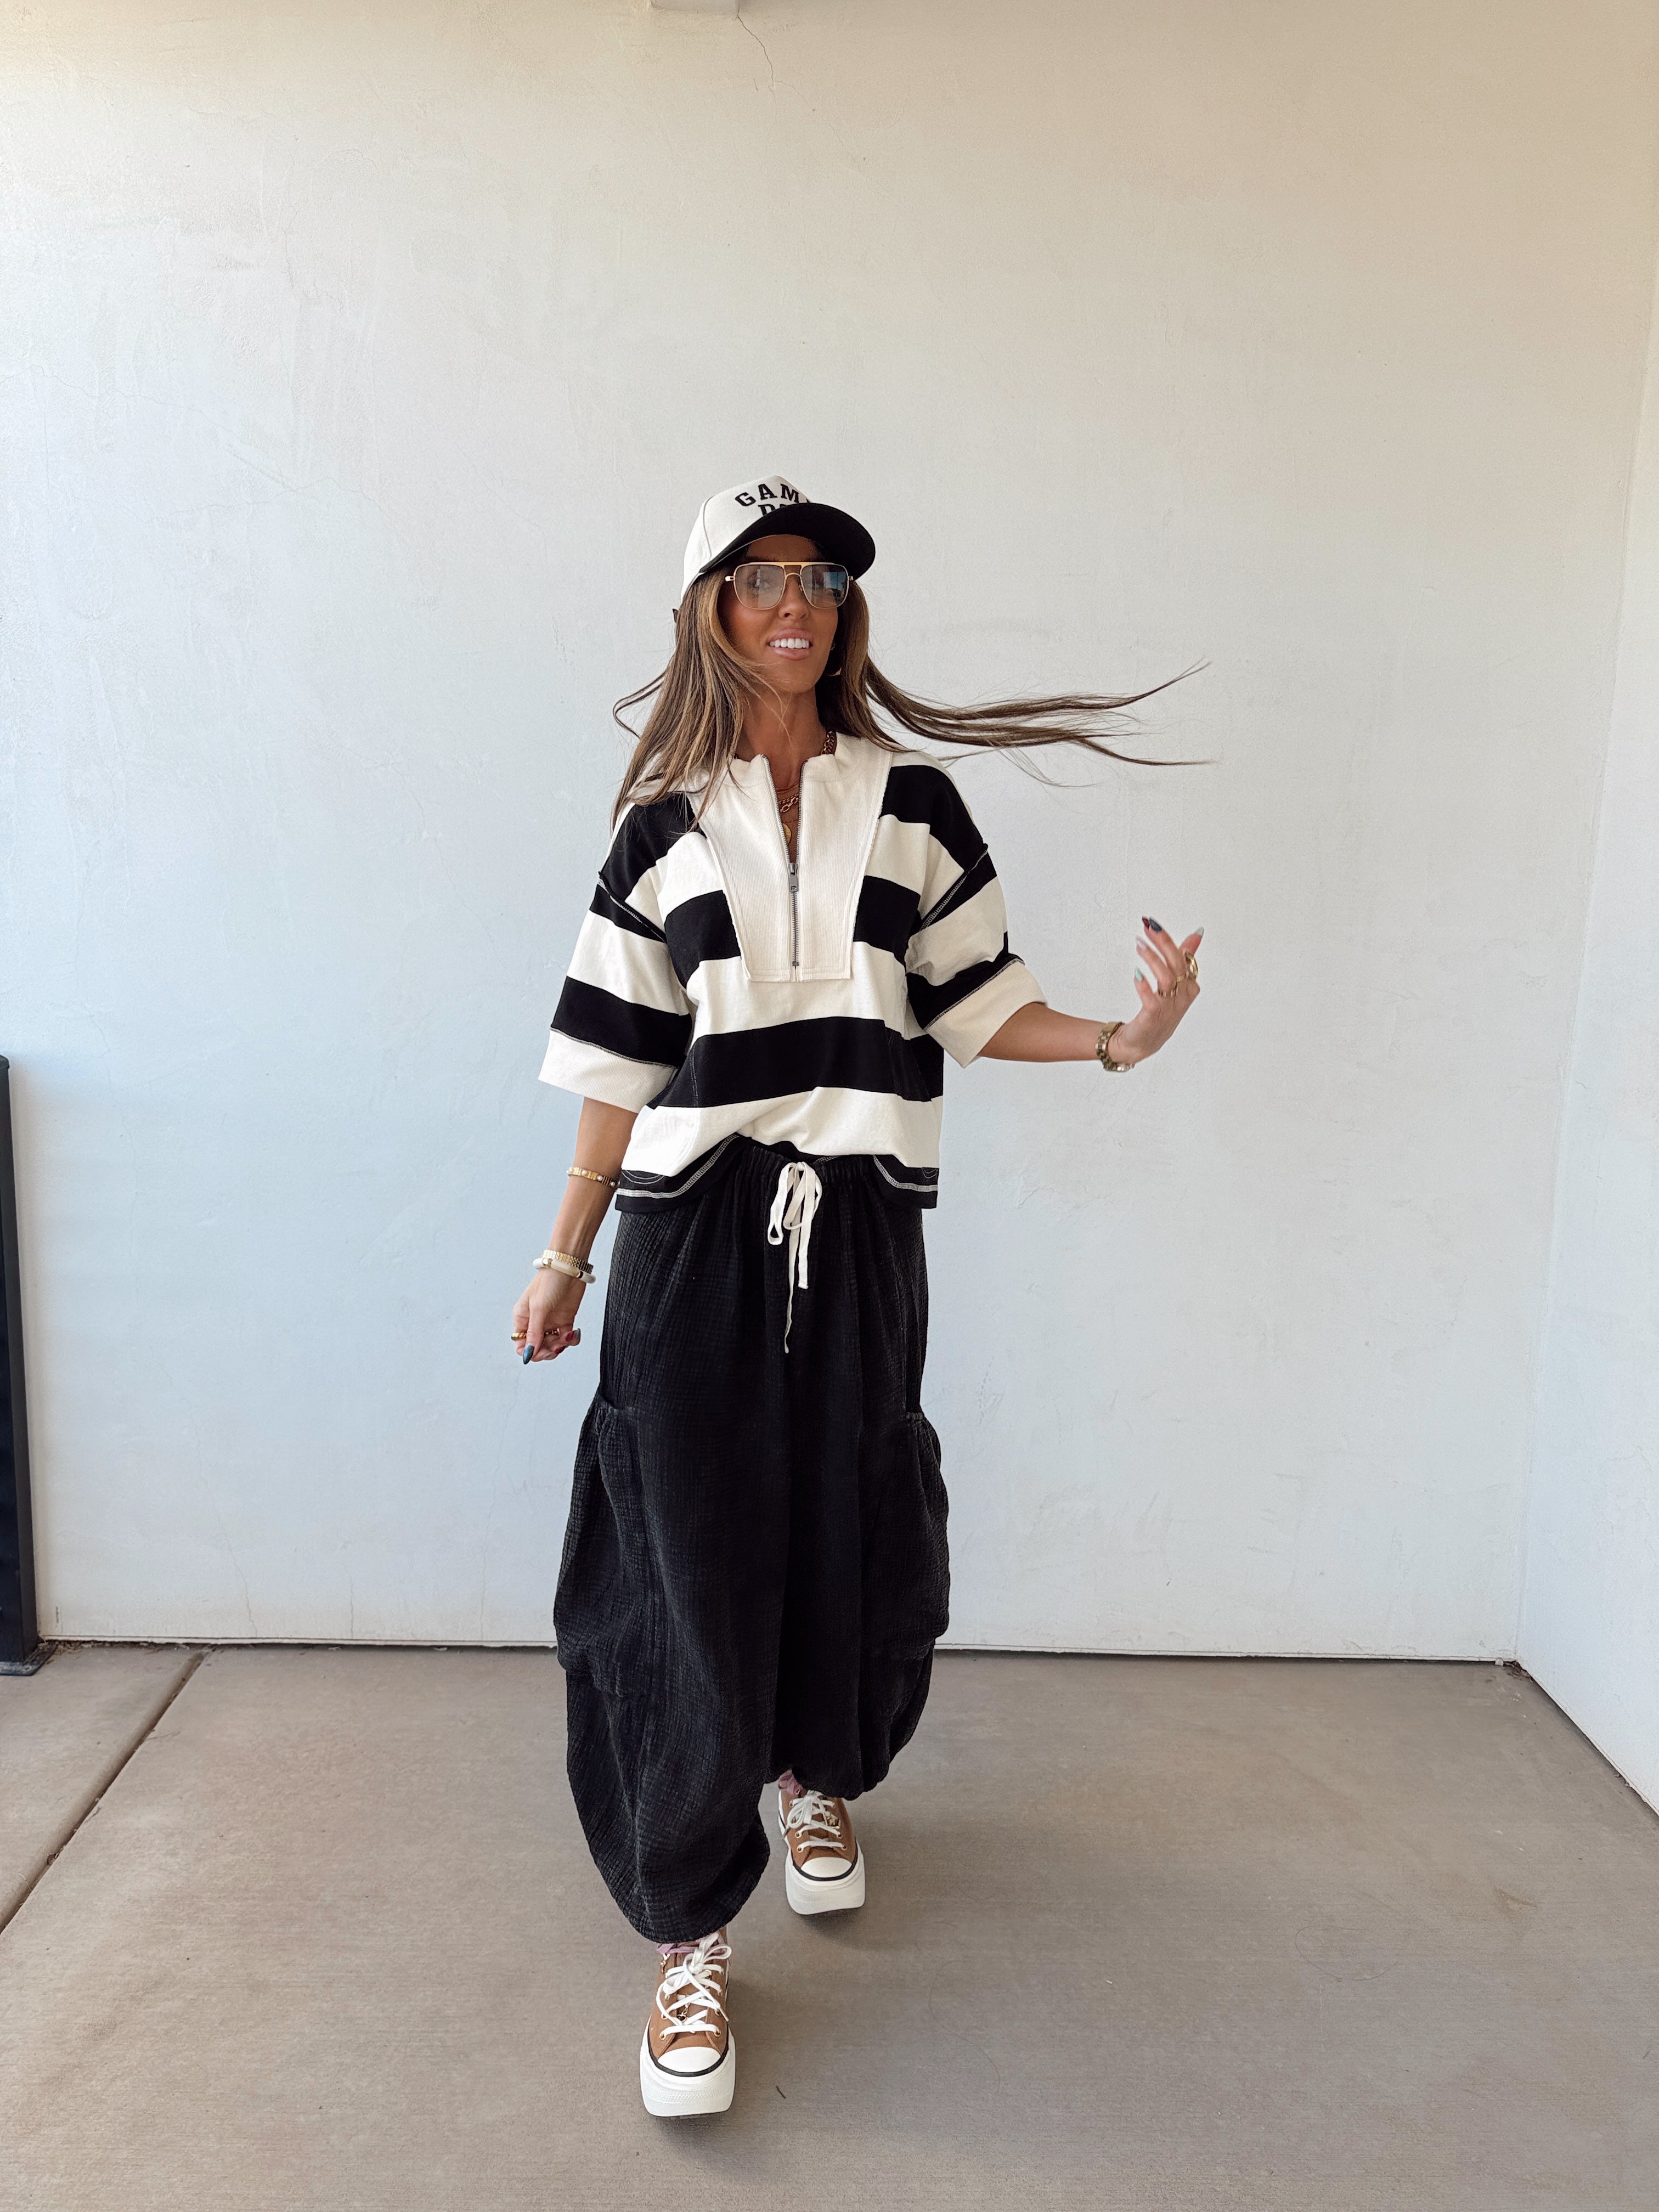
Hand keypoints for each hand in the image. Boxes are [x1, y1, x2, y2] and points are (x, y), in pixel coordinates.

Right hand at [512, 1268, 584, 1362]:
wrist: (569, 1267)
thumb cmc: (549, 1280)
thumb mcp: (539, 1308)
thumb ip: (534, 1332)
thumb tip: (529, 1352)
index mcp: (523, 1318)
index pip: (521, 1345)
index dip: (531, 1352)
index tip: (542, 1352)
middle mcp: (536, 1321)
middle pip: (538, 1347)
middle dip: (547, 1351)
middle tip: (556, 1347)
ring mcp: (550, 1321)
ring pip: (553, 1345)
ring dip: (560, 1345)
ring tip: (566, 1337)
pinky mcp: (565, 1320)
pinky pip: (566, 1338)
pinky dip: (571, 1340)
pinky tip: (573, 1333)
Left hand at [1111, 919, 1202, 1063]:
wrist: (1142, 1043)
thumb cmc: (1160, 1012)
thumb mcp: (1175, 984)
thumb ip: (1184, 959)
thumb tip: (1197, 933)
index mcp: (1190, 986)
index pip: (1182, 957)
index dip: (1168, 940)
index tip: (1153, 923)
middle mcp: (1183, 997)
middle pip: (1177, 964)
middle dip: (1163, 943)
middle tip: (1147, 927)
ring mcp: (1169, 1009)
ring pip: (1166, 978)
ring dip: (1153, 959)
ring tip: (1138, 944)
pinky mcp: (1154, 1018)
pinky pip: (1152, 1000)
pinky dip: (1145, 987)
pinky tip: (1136, 974)